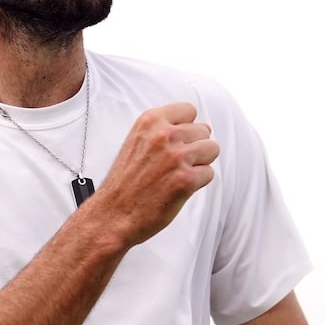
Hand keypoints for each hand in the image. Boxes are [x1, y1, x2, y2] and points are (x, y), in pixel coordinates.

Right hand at [93, 102, 219, 244]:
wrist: (113, 213)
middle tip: (173, 165)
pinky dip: (197, 183)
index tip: (176, 142)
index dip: (187, 127)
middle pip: (204, 130)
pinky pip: (209, 173)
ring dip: (200, 163)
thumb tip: (202, 127)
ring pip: (211, 149)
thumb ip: (163, 130)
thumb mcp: (137, 141)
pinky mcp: (186, 180)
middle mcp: (164, 135)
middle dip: (194, 147)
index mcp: (150, 121)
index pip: (189, 110)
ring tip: (178, 174)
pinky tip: (178, 188)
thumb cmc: (125, 181)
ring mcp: (176, 156)